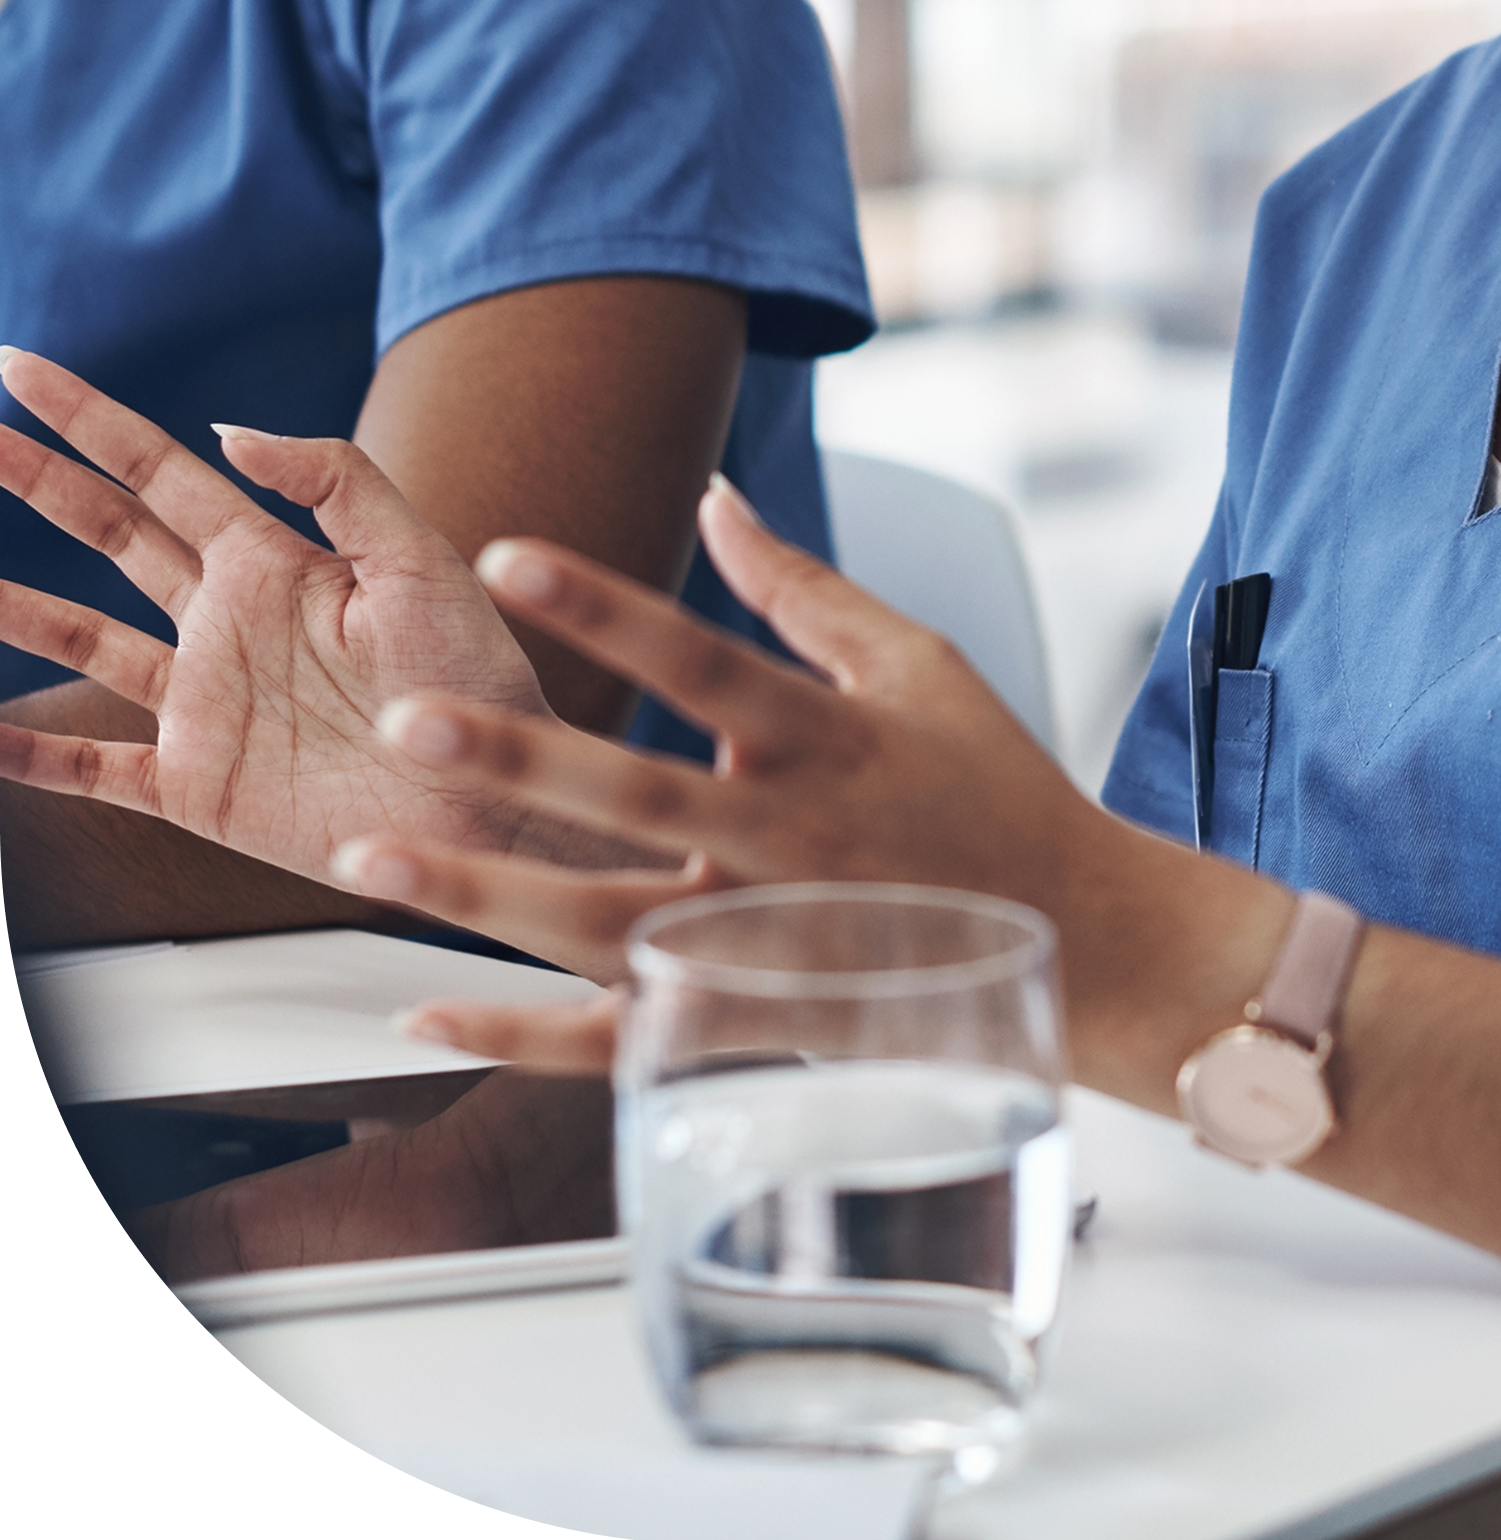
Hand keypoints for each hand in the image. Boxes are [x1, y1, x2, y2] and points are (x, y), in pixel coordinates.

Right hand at [0, 348, 572, 905]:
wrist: (499, 794)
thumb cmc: (480, 677)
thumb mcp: (420, 560)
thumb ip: (337, 484)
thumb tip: (231, 427)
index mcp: (275, 561)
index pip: (159, 472)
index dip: (88, 420)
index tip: (18, 369)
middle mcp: (225, 622)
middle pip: (105, 536)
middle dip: (34, 483)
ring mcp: (204, 703)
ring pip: (78, 639)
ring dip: (10, 608)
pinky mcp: (196, 785)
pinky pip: (89, 766)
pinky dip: (26, 752)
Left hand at [331, 477, 1281, 1090]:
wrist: (1087, 940)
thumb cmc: (998, 787)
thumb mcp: (920, 663)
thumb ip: (802, 588)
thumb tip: (715, 498)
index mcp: (833, 739)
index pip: (706, 660)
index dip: (610, 605)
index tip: (509, 555)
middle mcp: (793, 841)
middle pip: (639, 798)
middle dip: (518, 757)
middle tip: (406, 717)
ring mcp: (771, 941)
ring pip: (608, 925)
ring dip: (485, 892)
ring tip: (374, 856)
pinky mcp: (760, 1022)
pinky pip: (624, 1041)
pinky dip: (524, 1035)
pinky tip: (430, 1008)